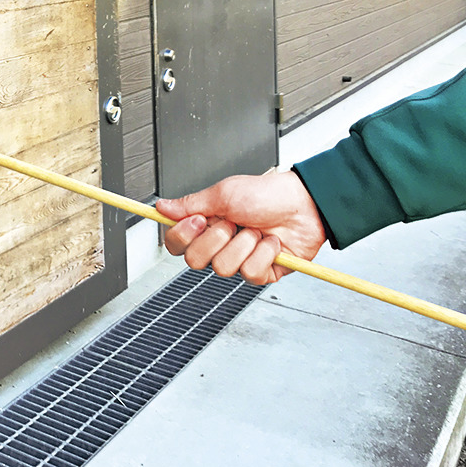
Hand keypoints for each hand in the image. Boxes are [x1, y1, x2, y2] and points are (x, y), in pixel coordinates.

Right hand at [155, 170, 326, 284]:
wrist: (303, 204)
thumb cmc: (266, 194)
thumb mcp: (223, 193)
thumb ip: (189, 204)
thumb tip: (162, 206)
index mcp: (206, 224)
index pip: (177, 243)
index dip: (183, 235)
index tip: (197, 219)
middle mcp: (220, 244)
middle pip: (195, 260)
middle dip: (216, 239)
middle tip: (232, 222)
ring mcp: (239, 259)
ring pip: (224, 268)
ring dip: (244, 244)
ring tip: (256, 230)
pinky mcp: (260, 272)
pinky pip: (250, 273)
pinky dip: (264, 254)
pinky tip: (271, 242)